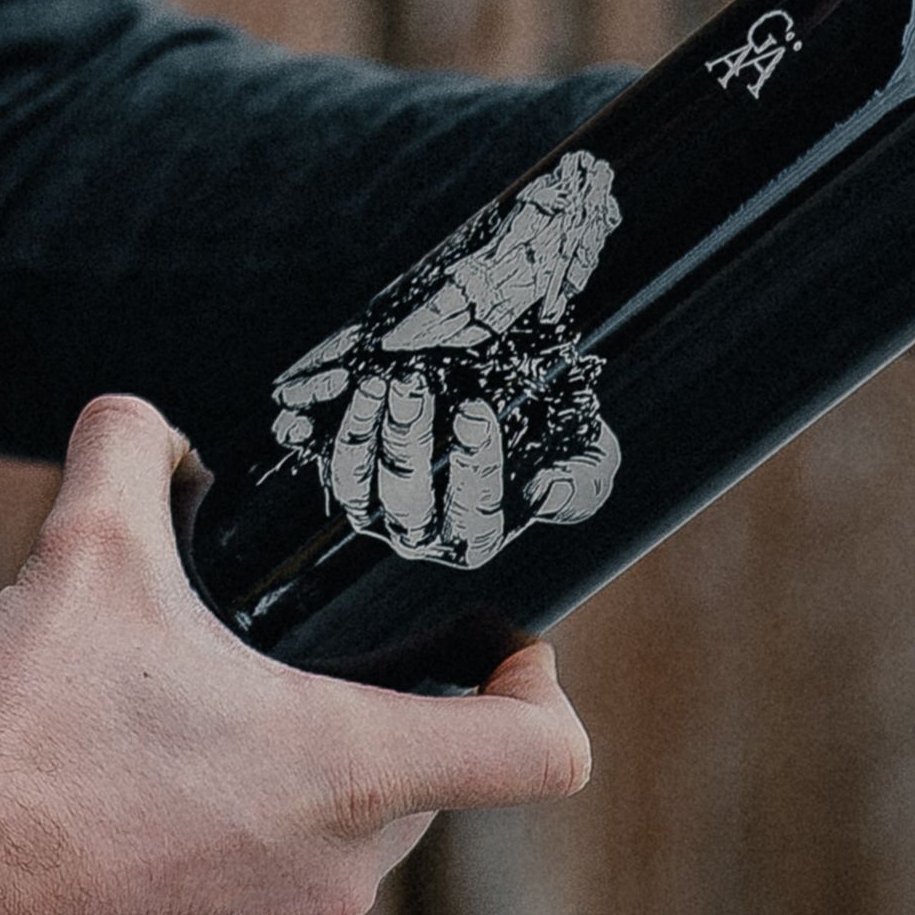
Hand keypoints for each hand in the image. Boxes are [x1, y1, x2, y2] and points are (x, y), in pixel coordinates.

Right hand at [0, 393, 591, 914]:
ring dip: (305, 768)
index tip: (501, 642)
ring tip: (210, 702)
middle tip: (308, 644)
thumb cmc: (28, 738)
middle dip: (384, 705)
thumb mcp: (87, 552)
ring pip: (347, 835)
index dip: (540, 681)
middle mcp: (336, 870)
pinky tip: (149, 771)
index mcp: (348, 770)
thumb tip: (145, 425)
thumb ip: (132, 454)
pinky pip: (271, 879)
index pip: (537, 753)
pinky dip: (237, 823)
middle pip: (433, 782)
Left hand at [267, 142, 622, 567]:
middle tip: (412, 381)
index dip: (474, 464)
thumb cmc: (554, 442)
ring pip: (356, 481)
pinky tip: (341, 384)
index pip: (473, 512)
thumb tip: (544, 491)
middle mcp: (421, 530)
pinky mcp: (347, 473)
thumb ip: (579, 482)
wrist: (507, 404)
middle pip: (405, 497)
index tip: (477, 408)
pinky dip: (326, 426)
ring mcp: (377, 505)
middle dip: (407, 438)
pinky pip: (328, 456)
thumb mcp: (588, 460)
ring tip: (377, 377)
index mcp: (477, 537)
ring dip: (361, 428)